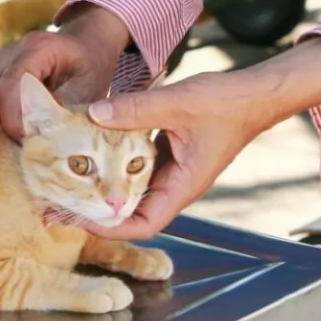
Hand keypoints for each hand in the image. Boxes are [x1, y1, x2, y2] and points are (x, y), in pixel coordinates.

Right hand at [0, 3, 130, 139]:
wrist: (86, 45)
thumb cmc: (89, 67)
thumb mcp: (88, 89)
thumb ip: (66, 111)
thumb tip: (44, 140)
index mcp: (38, 49)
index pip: (11, 84)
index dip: (13, 117)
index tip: (26, 140)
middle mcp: (9, 52)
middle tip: (13, 143)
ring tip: (8, 140)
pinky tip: (5, 133)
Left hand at [83, 72, 270, 239]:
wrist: (257, 93)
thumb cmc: (228, 103)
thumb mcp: (178, 103)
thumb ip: (136, 109)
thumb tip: (94, 114)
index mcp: (183, 185)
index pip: (144, 225)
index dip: (112, 228)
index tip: (81, 219)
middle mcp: (177, 184)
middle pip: (134, 212)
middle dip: (99, 211)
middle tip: (63, 204)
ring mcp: (174, 171)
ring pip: (134, 189)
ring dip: (105, 187)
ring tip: (70, 183)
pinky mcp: (170, 155)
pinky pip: (138, 167)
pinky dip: (116, 162)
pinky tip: (94, 151)